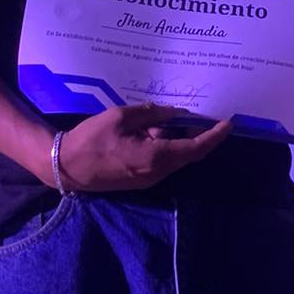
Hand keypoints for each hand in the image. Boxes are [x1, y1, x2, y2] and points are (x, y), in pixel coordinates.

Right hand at [55, 104, 231, 192]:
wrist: (65, 167)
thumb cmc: (91, 139)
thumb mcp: (120, 117)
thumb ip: (151, 114)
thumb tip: (174, 113)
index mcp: (155, 157)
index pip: (195, 148)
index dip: (214, 136)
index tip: (228, 123)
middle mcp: (157, 172)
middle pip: (189, 155)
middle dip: (200, 135)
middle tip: (206, 115)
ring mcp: (149, 179)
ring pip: (176, 158)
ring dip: (180, 139)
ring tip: (177, 117)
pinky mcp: (140, 179)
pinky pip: (163, 161)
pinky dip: (167, 146)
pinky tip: (158, 129)